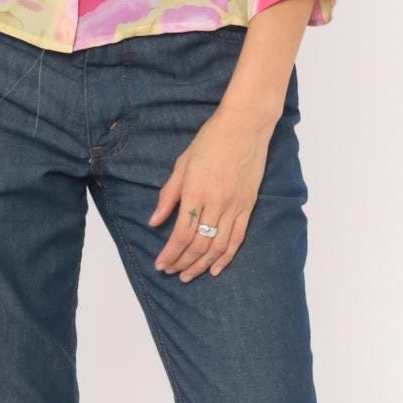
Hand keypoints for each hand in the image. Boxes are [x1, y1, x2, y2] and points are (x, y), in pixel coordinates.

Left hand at [147, 101, 275, 280]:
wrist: (245, 126)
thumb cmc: (210, 141)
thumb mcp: (182, 164)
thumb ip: (168, 196)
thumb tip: (154, 222)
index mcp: (196, 191)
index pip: (181, 233)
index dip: (170, 253)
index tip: (160, 264)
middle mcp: (216, 202)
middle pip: (198, 244)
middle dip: (182, 263)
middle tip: (171, 272)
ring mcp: (235, 206)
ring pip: (217, 247)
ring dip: (201, 265)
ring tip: (188, 275)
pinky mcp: (248, 206)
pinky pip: (238, 239)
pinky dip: (227, 257)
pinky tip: (216, 269)